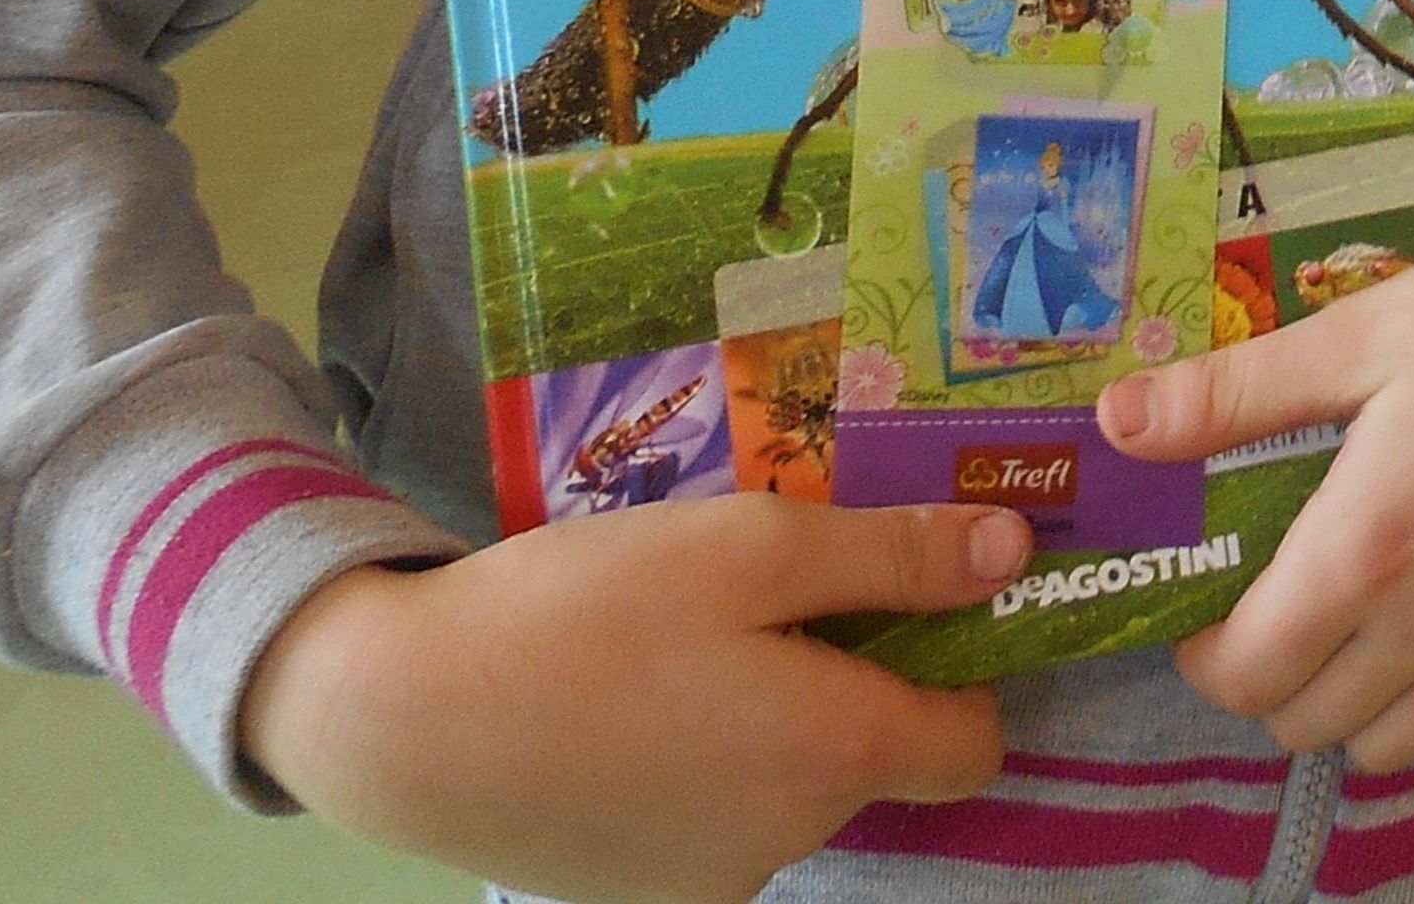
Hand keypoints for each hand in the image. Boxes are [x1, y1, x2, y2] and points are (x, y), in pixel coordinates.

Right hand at [233, 496, 1027, 903]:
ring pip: (790, 782)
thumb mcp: (749, 545)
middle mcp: (791, 838)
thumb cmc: (586, 612)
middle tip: (767, 589)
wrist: (402, 719)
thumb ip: (890, 555)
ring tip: (681, 635)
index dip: (964, 671)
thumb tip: (1011, 556)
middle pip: (874, 754)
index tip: (911, 598)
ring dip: (767, 713)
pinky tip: (633, 699)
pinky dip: (701, 759)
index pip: (973, 745)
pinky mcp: (643, 892)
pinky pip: (715, 814)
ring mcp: (712, 880)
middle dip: (847, 673)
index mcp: (834, 753)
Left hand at [1104, 162, 1413, 770]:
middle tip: (1277, 598)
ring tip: (1359, 610)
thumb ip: (1238, 393)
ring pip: (1392, 743)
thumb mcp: (1372, 329)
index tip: (1209, 600)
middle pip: (1305, 725)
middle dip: (1267, 678)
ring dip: (1350, 700)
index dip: (1203, 651)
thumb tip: (1115, 424)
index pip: (1245, 672)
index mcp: (1366, 551)